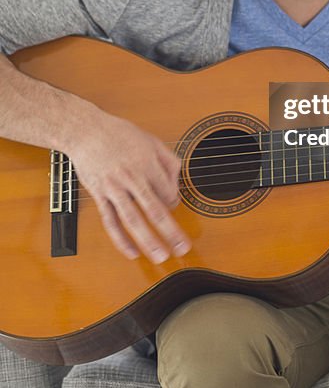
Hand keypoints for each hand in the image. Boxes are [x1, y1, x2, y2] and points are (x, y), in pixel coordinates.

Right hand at [66, 109, 190, 262]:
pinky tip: (131, 253)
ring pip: (133, 220)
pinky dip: (121, 240)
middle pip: (155, 209)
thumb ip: (168, 160)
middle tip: (183, 248)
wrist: (86, 132)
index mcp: (148, 163)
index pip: (168, 191)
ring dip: (148, 240)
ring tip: (161, 256)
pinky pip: (111, 222)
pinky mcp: (100, 195)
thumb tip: (178, 184)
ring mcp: (114, 188)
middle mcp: (132, 177)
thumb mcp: (151, 140)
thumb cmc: (120, 134)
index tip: (173, 204)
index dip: (174, 202)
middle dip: (171, 232)